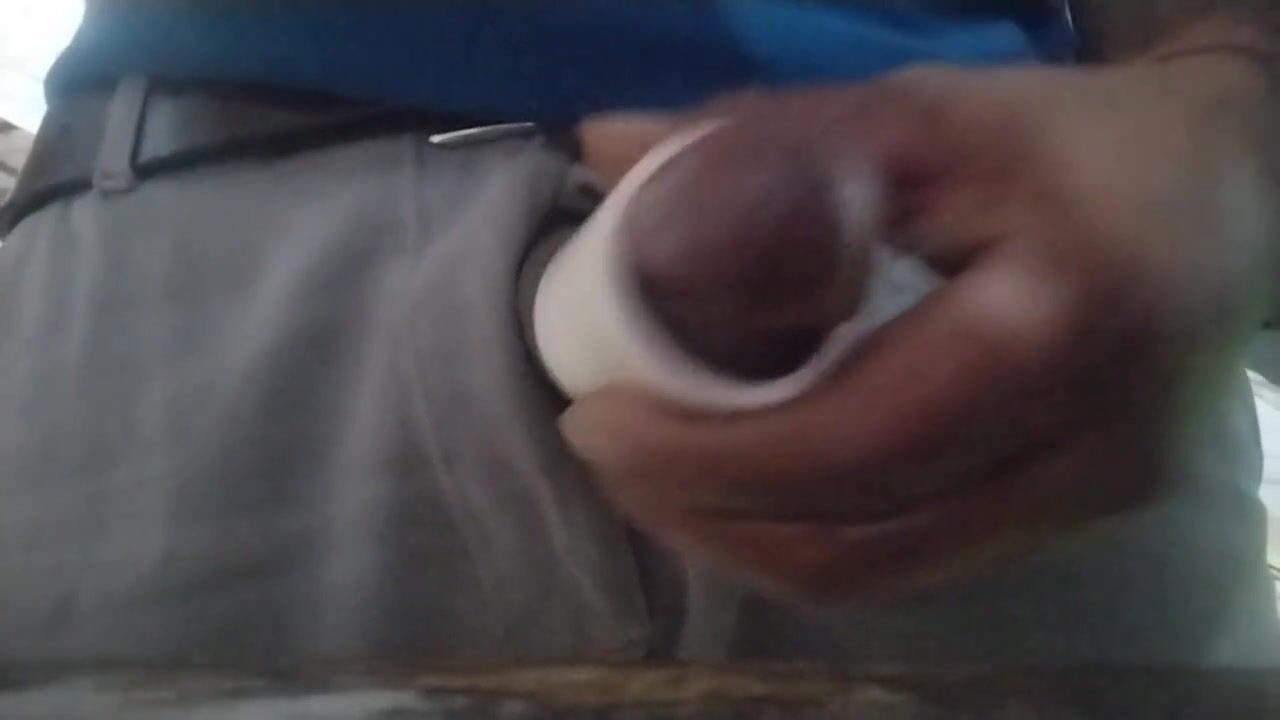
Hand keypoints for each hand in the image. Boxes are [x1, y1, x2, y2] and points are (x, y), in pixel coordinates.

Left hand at [565, 54, 1275, 603]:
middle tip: (606, 453)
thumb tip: (607, 145)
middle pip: (857, 539)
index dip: (708, 456)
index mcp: (1054, 327)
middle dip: (703, 513)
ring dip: (743, 542)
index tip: (597, 423)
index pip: (853, 440)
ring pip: (881, 574)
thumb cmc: (1071, 144)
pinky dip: (809, 541)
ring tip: (655, 479)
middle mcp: (1086, 446)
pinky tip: (744, 492)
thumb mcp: (921, 116)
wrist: (1225, 191)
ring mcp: (1091, 500)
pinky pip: (915, 562)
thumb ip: (762, 139)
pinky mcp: (1079, 519)